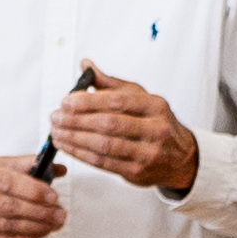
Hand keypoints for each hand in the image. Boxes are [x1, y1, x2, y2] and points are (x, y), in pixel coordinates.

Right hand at [0, 156, 68, 237]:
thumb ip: (22, 165)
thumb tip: (56, 168)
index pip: (6, 182)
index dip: (33, 191)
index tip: (53, 196)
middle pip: (8, 207)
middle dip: (39, 212)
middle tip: (59, 214)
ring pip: (5, 227)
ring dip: (35, 228)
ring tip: (53, 225)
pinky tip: (37, 233)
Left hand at [50, 74, 198, 192]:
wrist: (181, 158)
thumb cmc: (156, 124)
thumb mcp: (140, 98)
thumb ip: (111, 84)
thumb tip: (86, 65)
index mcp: (154, 105)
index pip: (117, 101)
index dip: (89, 101)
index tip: (66, 101)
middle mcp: (154, 129)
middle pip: (109, 124)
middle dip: (76, 121)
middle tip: (55, 117)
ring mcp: (147, 152)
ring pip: (104, 145)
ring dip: (75, 139)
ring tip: (57, 132)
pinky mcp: (137, 172)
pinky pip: (103, 163)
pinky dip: (81, 154)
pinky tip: (67, 146)